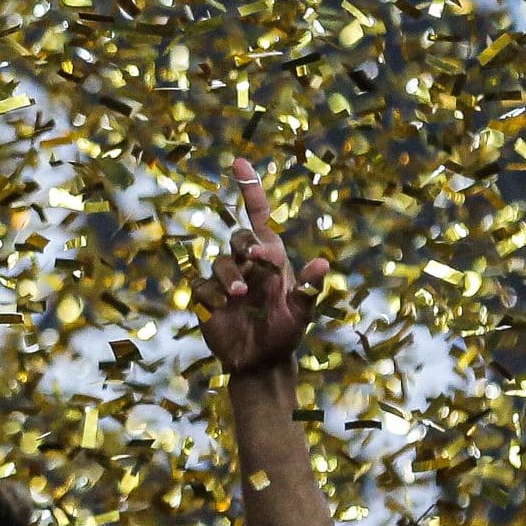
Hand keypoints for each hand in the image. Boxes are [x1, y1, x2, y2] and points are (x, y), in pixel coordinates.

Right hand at [195, 158, 327, 374]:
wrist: (260, 363)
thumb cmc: (285, 333)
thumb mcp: (301, 313)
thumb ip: (308, 288)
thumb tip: (324, 264)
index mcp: (271, 259)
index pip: (258, 216)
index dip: (250, 189)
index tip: (239, 163)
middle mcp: (246, 264)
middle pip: (238, 237)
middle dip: (245, 245)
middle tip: (259, 260)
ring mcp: (225, 281)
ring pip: (220, 261)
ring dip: (230, 274)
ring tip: (240, 296)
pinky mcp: (206, 299)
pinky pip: (202, 286)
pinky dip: (212, 295)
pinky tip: (222, 309)